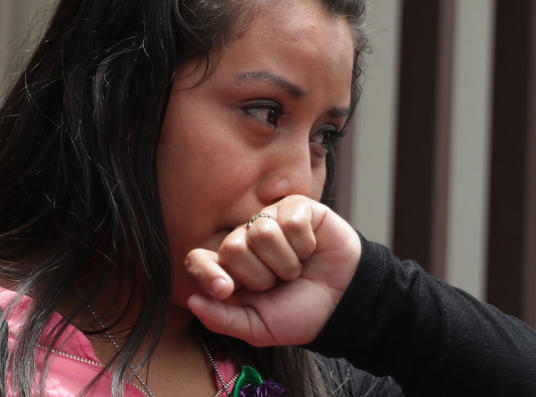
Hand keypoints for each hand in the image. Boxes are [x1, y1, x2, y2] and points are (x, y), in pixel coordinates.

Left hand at [184, 195, 360, 346]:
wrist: (343, 303)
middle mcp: (245, 241)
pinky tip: (311, 250)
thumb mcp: (258, 328)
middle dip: (260, 275)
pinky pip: (290, 222)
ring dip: (285, 262)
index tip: (226, 289)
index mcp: (230, 270)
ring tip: (297, 268)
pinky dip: (305, 245)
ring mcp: (270, 221)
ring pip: (261, 233)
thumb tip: (192, 300)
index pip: (199, 259)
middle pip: (232, 246)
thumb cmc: (300, 312)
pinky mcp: (296, 208)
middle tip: (278, 283)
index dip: (208, 272)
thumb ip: (222, 319)